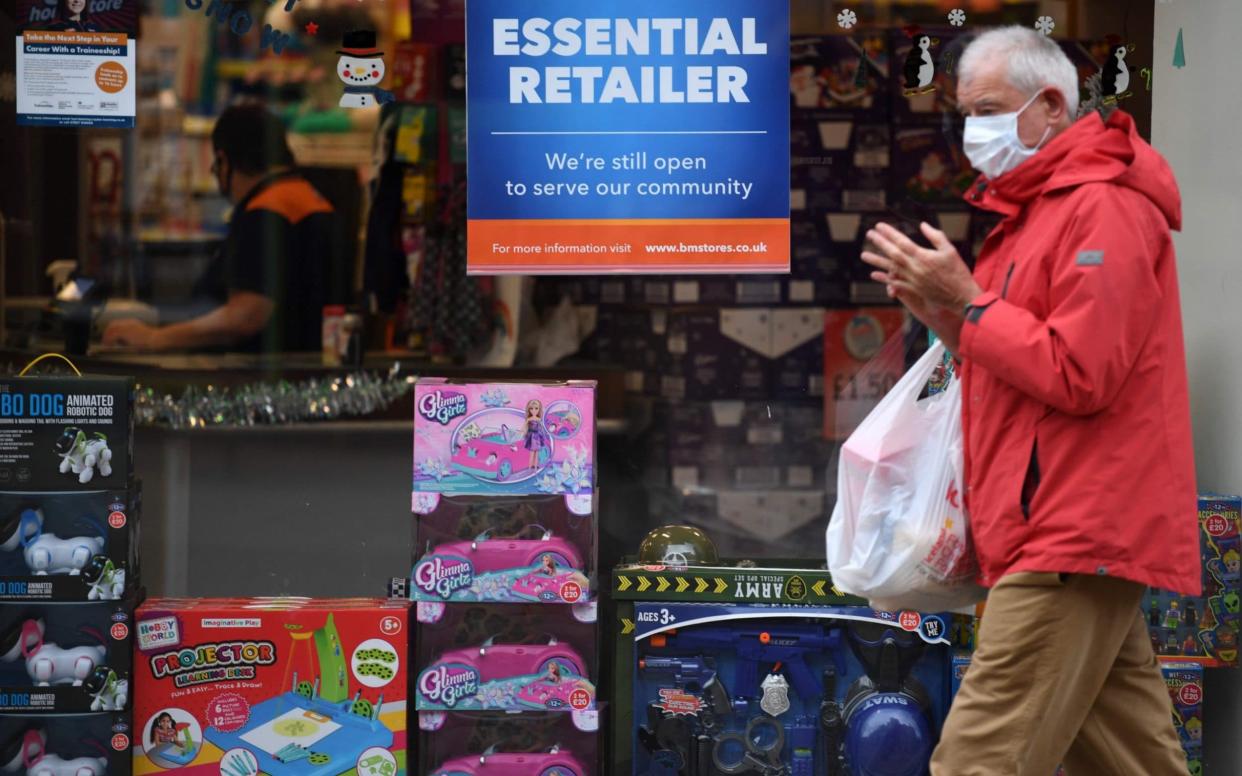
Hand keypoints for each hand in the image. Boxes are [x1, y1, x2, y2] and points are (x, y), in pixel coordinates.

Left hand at [101, 319, 164, 349]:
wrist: (157, 339)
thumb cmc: (153, 340)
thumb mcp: (141, 336)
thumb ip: (131, 337)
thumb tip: (122, 342)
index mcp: (132, 323)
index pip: (117, 324)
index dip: (111, 330)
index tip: (109, 337)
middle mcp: (128, 323)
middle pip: (112, 325)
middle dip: (107, 333)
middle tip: (105, 341)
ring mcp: (126, 326)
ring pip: (111, 330)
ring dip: (107, 337)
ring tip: (106, 344)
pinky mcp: (125, 332)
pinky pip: (113, 335)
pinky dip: (110, 340)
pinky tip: (110, 345)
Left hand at [861, 222, 982, 310]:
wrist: (961, 296)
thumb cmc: (958, 272)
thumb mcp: (950, 250)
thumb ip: (935, 236)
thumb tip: (922, 225)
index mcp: (924, 257)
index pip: (902, 242)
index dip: (890, 233)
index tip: (879, 226)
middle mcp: (915, 268)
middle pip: (893, 253)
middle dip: (880, 243)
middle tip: (869, 234)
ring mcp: (912, 280)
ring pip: (890, 269)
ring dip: (876, 261)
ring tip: (863, 255)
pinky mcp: (913, 290)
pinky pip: (895, 283)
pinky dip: (884, 279)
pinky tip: (874, 275)